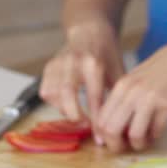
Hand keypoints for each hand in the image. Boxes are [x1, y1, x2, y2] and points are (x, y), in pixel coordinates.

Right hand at [39, 15, 124, 129]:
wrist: (89, 30)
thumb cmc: (106, 52)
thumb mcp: (117, 69)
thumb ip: (116, 94)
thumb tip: (120, 125)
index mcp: (94, 62)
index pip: (94, 96)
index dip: (97, 120)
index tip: (100, 137)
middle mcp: (74, 61)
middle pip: (67, 94)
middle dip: (75, 115)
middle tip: (85, 126)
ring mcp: (59, 63)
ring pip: (53, 94)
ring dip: (64, 109)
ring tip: (77, 115)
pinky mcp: (49, 66)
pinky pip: (45, 90)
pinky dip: (54, 102)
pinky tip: (67, 104)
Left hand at [93, 33, 166, 152]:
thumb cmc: (164, 68)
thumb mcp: (136, 78)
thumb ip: (124, 98)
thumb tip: (112, 125)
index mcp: (121, 85)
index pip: (101, 119)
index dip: (104, 136)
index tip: (113, 140)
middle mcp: (131, 92)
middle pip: (111, 130)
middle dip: (117, 145)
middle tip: (126, 146)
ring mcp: (149, 98)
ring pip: (133, 135)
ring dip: (139, 144)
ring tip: (145, 140)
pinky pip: (155, 131)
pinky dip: (155, 136)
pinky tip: (157, 131)